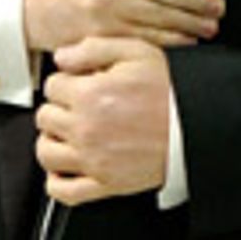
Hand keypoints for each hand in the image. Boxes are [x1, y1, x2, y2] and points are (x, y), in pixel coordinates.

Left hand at [35, 37, 171, 204]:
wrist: (196, 125)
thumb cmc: (170, 90)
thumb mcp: (136, 52)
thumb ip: (93, 48)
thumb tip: (62, 57)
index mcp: (90, 95)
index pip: (51, 86)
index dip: (64, 81)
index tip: (77, 84)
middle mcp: (86, 129)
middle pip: (45, 117)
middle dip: (57, 108)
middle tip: (75, 106)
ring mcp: (93, 160)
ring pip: (46, 152)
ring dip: (52, 140)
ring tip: (67, 133)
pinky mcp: (105, 185)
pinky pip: (63, 191)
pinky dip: (57, 181)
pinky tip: (66, 166)